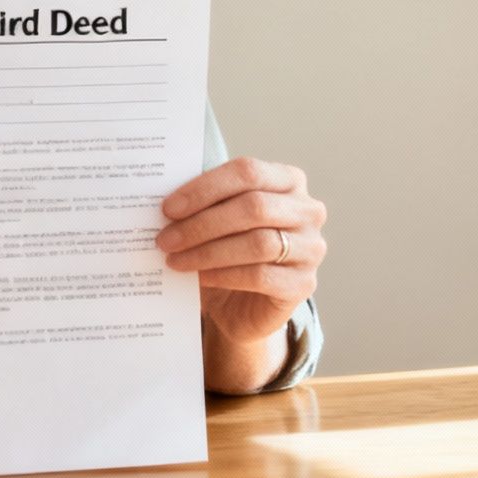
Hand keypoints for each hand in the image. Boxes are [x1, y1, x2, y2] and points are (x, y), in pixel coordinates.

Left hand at [156, 157, 326, 345]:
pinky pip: (261, 275)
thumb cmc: (229, 249)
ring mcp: (311, 248)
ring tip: (175, 260)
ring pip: (257, 243)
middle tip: (166, 238)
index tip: (168, 208)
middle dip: (202, 223)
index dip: (205, 188)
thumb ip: (205, 203)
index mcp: (288, 180)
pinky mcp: (304, 284)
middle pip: (253, 207)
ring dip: (207, 251)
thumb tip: (168, 203)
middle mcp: (307, 210)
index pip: (248, 172)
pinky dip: (224, 275)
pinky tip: (199, 277)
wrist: (244, 304)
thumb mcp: (218, 219)